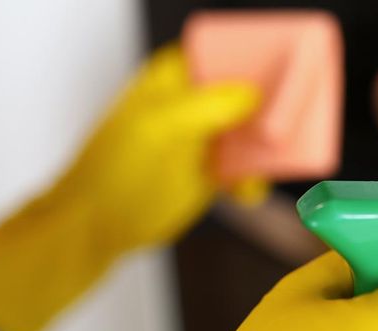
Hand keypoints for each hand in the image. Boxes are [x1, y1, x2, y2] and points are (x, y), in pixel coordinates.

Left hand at [0, 44, 259, 330]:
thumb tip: (252, 94)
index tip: (275, 78)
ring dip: (263, 151)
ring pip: (250, 133)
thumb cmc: (112, 175)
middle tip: (282, 127)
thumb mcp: (160, 131)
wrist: (95, 229)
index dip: (248, 63)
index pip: (218, 54)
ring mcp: (201, 140)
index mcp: (172, 80)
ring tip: (260, 170)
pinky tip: (246, 193)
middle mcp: (191, 105)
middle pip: (245, 94)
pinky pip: (245, 169)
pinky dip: (251, 180)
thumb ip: (207, 106)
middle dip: (266, 111)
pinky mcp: (209, 172)